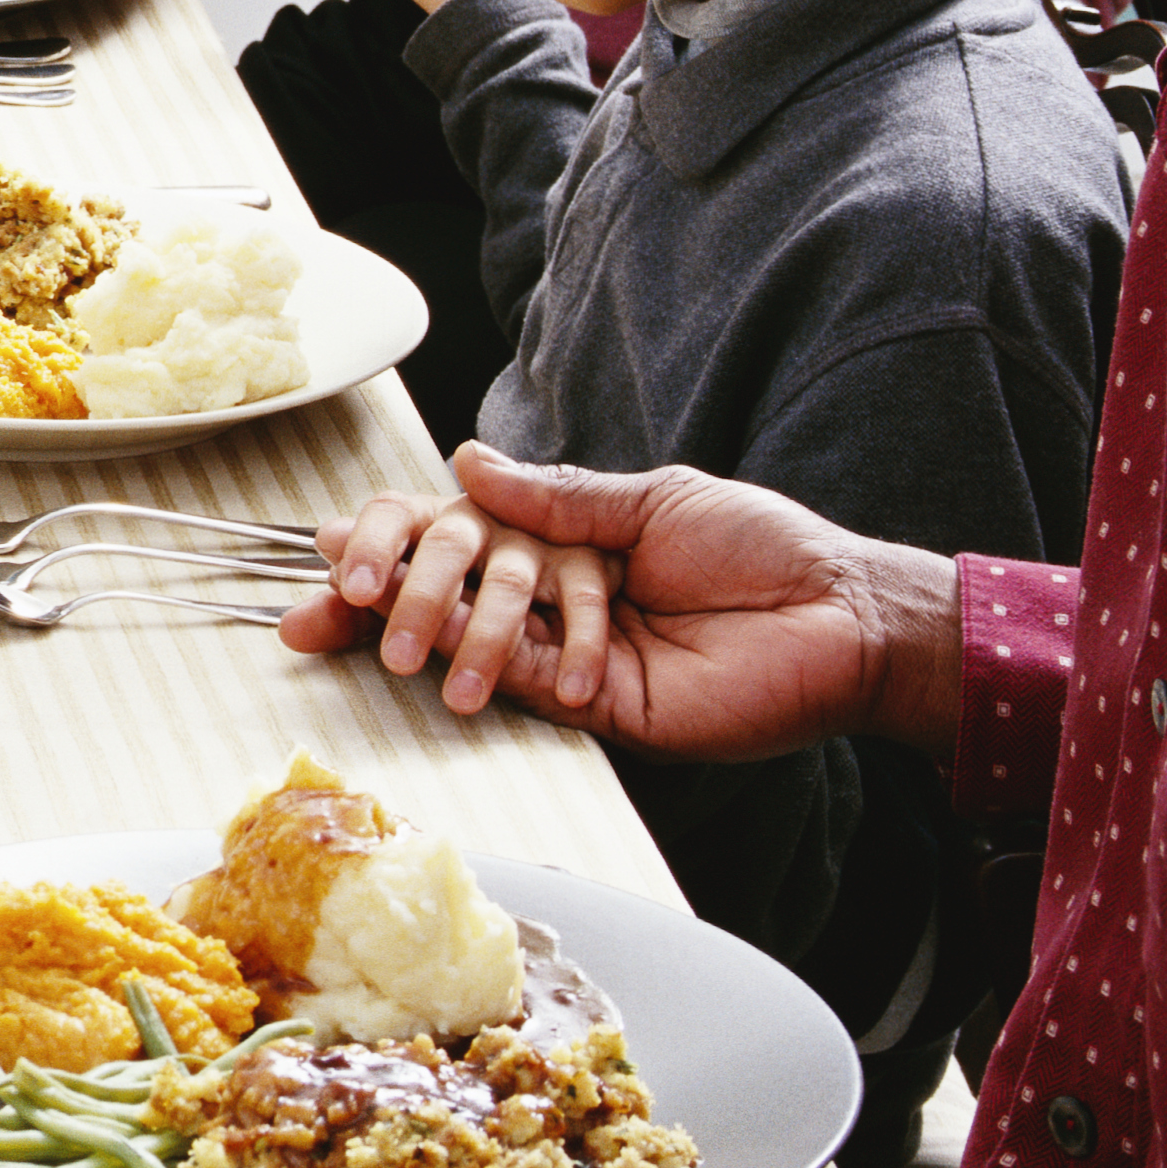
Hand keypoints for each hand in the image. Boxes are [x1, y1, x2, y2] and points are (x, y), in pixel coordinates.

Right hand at [276, 438, 964, 758]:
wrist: (843, 618)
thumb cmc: (764, 549)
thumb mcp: (656, 499)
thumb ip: (558, 495)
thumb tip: (466, 463)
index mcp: (562, 541)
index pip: (452, 535)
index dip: (385, 541)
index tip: (323, 548)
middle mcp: (553, 598)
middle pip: (441, 588)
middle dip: (376, 595)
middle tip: (329, 602)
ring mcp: (568, 654)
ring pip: (472, 637)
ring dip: (428, 631)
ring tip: (393, 632)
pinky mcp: (598, 704)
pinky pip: (528, 680)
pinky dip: (499, 661)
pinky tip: (475, 652)